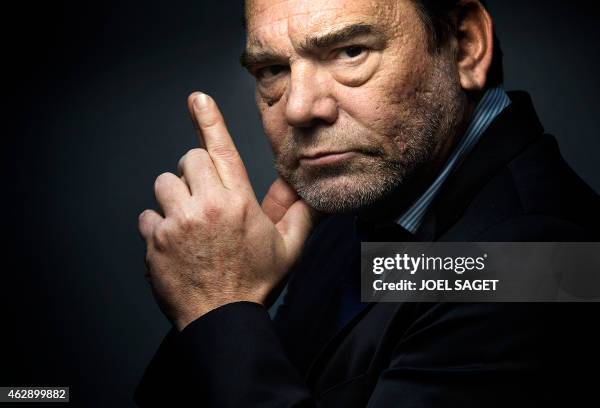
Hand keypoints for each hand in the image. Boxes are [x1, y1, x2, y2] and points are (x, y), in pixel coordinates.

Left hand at [138, 92, 317, 330]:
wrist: (223, 318)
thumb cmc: (257, 283)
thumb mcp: (289, 248)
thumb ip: (301, 213)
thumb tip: (313, 191)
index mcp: (239, 202)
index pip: (222, 150)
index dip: (210, 120)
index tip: (197, 98)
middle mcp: (206, 206)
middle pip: (189, 160)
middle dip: (196, 172)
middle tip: (205, 197)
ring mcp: (177, 223)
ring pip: (164, 183)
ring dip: (176, 197)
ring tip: (189, 221)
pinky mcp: (155, 241)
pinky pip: (147, 216)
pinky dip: (157, 226)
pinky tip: (174, 243)